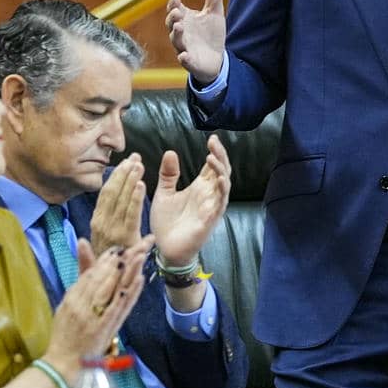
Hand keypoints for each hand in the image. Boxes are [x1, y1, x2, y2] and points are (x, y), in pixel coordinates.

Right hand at [46, 236, 151, 374]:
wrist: (64, 362)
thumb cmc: (65, 333)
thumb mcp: (66, 305)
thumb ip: (78, 281)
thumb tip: (81, 250)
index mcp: (72, 297)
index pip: (91, 274)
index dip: (106, 259)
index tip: (120, 248)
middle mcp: (82, 304)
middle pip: (104, 277)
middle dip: (121, 260)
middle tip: (137, 245)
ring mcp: (94, 316)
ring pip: (112, 288)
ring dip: (128, 270)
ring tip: (141, 255)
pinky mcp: (105, 328)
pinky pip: (119, 307)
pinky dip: (130, 292)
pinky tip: (140, 279)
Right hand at [86, 155, 144, 255]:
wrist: (111, 286)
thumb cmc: (109, 265)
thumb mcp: (102, 247)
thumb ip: (103, 230)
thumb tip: (89, 230)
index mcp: (97, 222)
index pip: (107, 193)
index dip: (116, 176)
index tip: (126, 162)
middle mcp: (102, 223)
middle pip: (113, 191)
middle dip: (124, 172)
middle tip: (135, 157)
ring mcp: (113, 230)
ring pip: (121, 199)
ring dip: (130, 180)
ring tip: (139, 164)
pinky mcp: (125, 237)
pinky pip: (131, 213)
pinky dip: (135, 198)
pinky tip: (141, 184)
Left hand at [149, 136, 229, 267]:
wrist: (164, 249)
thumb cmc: (166, 223)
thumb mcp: (163, 194)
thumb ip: (168, 175)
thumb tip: (170, 151)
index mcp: (199, 188)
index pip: (212, 167)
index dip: (215, 152)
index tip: (211, 138)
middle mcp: (208, 196)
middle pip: (222, 171)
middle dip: (220, 156)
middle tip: (213, 142)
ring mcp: (211, 208)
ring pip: (224, 186)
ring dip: (221, 171)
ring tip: (211, 158)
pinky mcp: (209, 221)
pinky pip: (219, 205)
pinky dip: (222, 192)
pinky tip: (220, 180)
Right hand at [164, 0, 226, 84]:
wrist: (216, 59)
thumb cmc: (210, 34)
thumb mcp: (214, 11)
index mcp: (185, 19)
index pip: (175, 9)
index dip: (173, 4)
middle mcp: (181, 33)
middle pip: (172, 25)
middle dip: (173, 18)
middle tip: (177, 12)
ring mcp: (185, 48)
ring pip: (176, 41)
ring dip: (176, 34)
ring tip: (179, 27)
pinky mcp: (191, 62)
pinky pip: (185, 61)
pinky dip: (184, 59)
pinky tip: (184, 56)